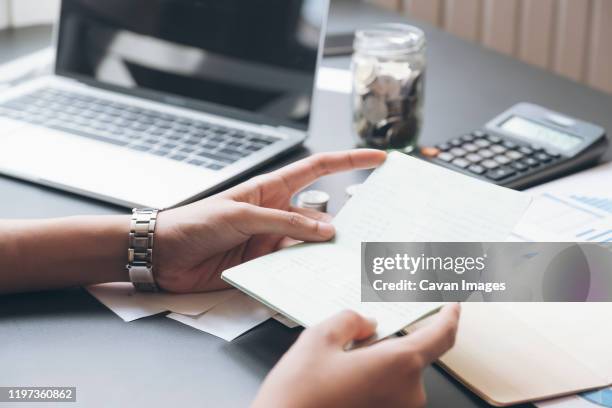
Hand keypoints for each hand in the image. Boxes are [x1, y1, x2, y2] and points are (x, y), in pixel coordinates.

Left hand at [153, 149, 386, 292]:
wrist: (164, 255)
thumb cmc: (194, 222)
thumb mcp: (241, 215)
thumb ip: (284, 222)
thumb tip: (326, 230)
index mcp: (272, 189)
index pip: (318, 169)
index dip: (349, 161)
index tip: (377, 159)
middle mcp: (277, 214)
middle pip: (321, 214)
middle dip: (345, 220)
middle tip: (370, 229)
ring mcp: (272, 240)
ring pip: (311, 245)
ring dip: (324, 252)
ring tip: (346, 258)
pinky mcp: (264, 265)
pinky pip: (293, 267)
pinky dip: (305, 271)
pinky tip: (315, 276)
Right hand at [253, 304, 460, 407]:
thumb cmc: (298, 397)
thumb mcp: (318, 339)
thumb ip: (350, 320)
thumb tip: (364, 323)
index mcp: (398, 365)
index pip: (442, 336)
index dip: (450, 317)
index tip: (453, 307)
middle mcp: (407, 393)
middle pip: (409, 355)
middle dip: (386, 343)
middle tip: (353, 340)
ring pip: (395, 375)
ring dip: (375, 364)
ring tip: (337, 366)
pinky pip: (387, 393)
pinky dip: (371, 382)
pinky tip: (340, 382)